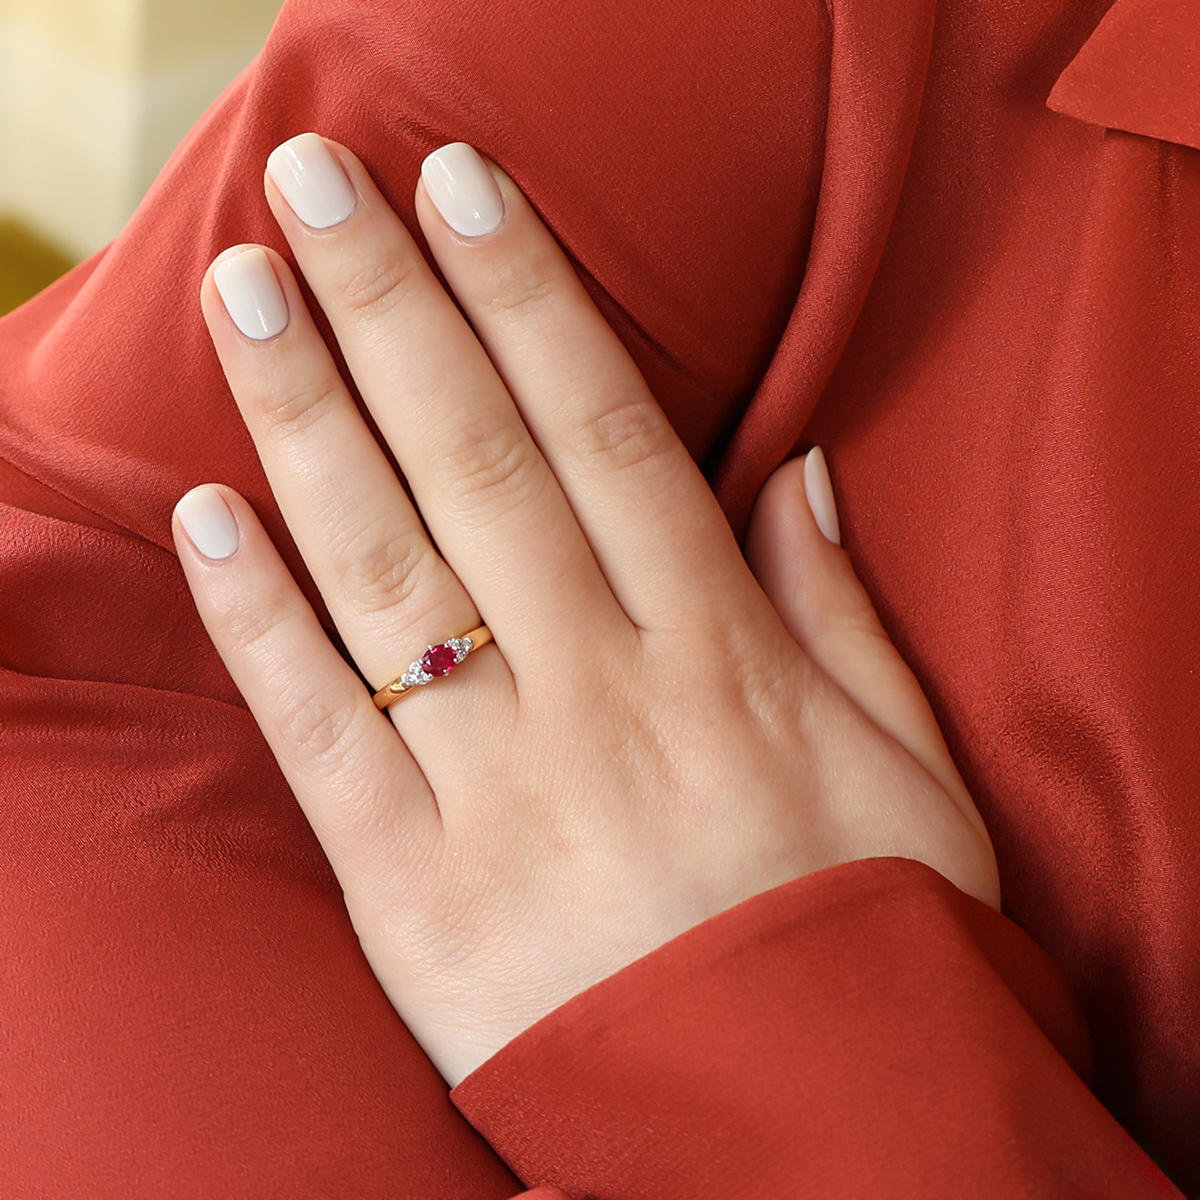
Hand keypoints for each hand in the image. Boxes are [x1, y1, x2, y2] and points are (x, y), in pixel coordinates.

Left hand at [173, 135, 998, 1087]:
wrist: (806, 1133)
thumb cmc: (864, 936)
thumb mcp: (905, 763)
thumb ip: (839, 609)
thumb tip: (801, 465)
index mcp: (714, 659)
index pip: (602, 433)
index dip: (527, 297)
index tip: (463, 188)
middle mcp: (596, 700)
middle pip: (475, 465)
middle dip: (391, 309)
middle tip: (315, 185)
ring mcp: (495, 793)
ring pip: (383, 574)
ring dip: (306, 421)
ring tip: (246, 296)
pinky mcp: (414, 894)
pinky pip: (323, 736)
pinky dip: (257, 622)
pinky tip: (204, 514)